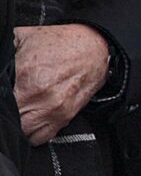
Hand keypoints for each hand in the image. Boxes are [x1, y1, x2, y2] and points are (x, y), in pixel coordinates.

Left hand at [14, 24, 110, 144]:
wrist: (95, 47)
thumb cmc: (61, 43)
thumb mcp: (22, 37)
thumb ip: (4, 54)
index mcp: (24, 74)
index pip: (0, 99)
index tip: (2, 94)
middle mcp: (38, 95)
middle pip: (8, 117)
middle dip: (7, 109)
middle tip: (10, 100)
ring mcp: (53, 109)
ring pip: (21, 132)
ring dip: (18, 122)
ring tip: (20, 110)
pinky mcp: (64, 117)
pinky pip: (39, 138)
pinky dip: (32, 132)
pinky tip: (31, 118)